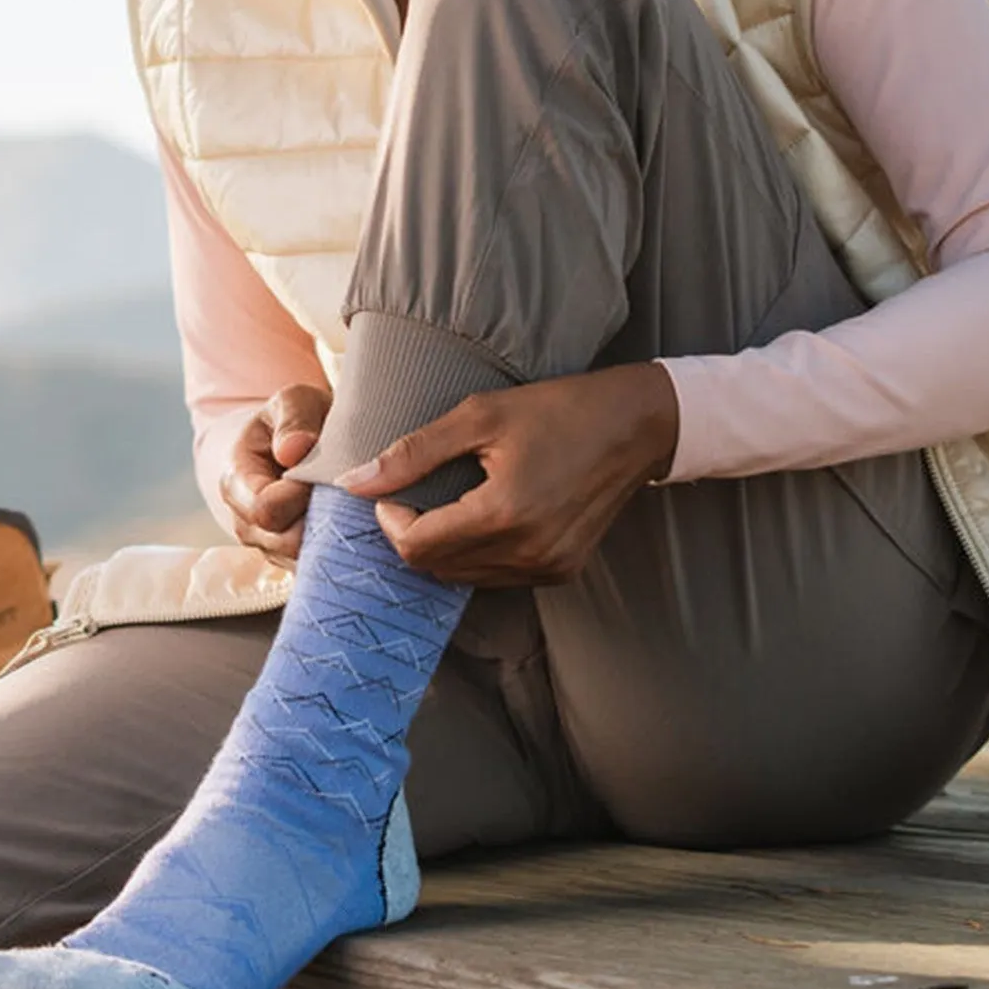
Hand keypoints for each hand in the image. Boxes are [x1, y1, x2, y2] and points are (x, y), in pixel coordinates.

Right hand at [220, 383, 330, 562]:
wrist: (294, 443)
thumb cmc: (294, 421)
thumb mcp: (294, 401)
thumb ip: (294, 418)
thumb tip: (293, 451)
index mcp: (236, 482)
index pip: (265, 509)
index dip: (299, 496)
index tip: (324, 474)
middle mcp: (245, 523)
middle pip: (286, 542)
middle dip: (322, 518)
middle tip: (345, 490)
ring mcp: (268, 547)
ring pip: (304, 559)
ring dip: (333, 535)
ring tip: (348, 502)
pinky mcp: (293, 560)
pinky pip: (318, 568)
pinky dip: (339, 548)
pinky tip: (351, 521)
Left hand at [332, 364, 679, 587]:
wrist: (634, 425)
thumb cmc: (556, 410)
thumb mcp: (479, 416)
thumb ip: (413, 453)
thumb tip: (355, 482)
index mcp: (503, 514)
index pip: (417, 547)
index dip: (390, 522)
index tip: (389, 491)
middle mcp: (527, 552)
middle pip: (437, 568)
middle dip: (412, 535)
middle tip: (410, 496)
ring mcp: (548, 567)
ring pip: (465, 578)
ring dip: (443, 548)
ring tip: (443, 504)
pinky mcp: (563, 571)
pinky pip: (498, 576)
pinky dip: (476, 554)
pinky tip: (480, 517)